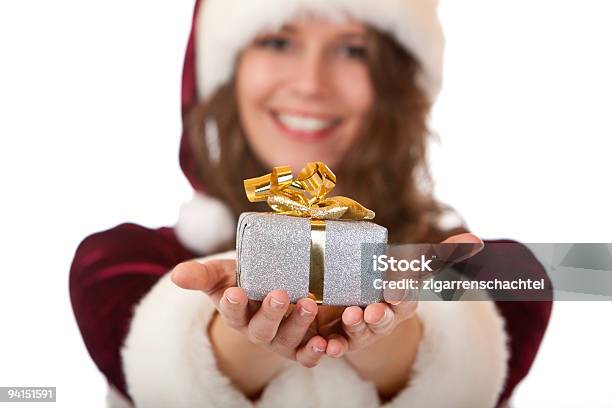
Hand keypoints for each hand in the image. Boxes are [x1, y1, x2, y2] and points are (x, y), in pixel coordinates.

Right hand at [171, 259, 328, 367]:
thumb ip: (202, 274)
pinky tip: (326, 342)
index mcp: (238, 314)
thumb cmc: (245, 280)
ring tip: (307, 304)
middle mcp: (259, 331)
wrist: (275, 286)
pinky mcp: (304, 344)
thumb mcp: (224, 274)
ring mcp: (282, 340)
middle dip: (270, 314)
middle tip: (278, 294)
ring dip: (298, 325)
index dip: (233, 304)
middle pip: (262, 329)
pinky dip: (317, 352)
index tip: (235, 291)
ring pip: (288, 340)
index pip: (232, 311)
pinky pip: (309, 355)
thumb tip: (177, 274)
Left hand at [314, 232, 484, 357]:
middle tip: (374, 310)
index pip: (406, 300)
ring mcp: (360, 333)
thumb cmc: (382, 283)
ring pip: (359, 334)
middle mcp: (382, 320)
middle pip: (384, 321)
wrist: (350, 306)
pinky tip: (325, 345)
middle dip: (381, 317)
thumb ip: (437, 255)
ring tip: (351, 315)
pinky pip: (335, 347)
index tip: (395, 291)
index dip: (402, 296)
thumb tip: (476, 239)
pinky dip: (330, 348)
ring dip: (356, 328)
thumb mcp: (405, 266)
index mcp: (399, 302)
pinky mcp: (338, 340)